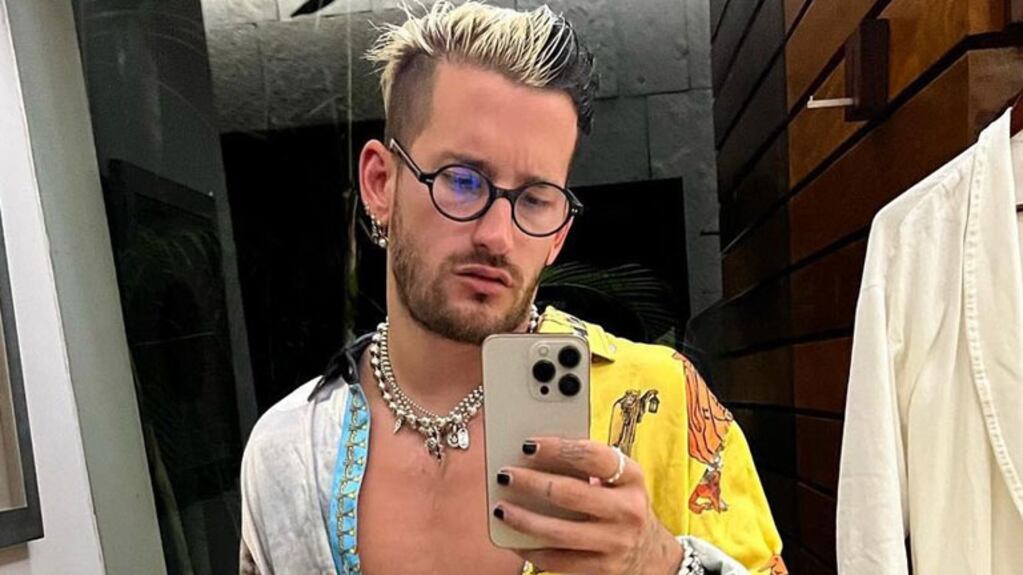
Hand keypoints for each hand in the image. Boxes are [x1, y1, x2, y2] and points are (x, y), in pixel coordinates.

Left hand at [493, 437, 682, 574]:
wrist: (651, 553)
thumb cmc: (621, 504)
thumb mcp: (618, 480)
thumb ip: (586, 465)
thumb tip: (535, 453)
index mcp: (631, 477)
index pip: (592, 456)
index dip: (557, 448)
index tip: (527, 444)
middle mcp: (627, 509)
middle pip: (570, 493)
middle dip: (531, 483)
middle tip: (505, 475)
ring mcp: (615, 542)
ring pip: (559, 532)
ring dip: (524, 520)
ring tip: (501, 509)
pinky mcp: (602, 569)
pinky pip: (558, 561)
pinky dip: (532, 550)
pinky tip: (515, 540)